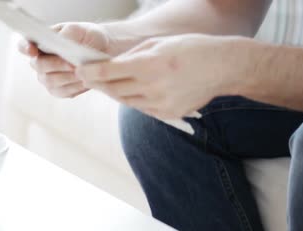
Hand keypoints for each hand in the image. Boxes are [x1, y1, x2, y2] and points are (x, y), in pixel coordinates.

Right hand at [18, 22, 110, 97]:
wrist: (102, 51)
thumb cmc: (88, 37)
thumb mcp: (80, 29)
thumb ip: (68, 34)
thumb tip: (60, 42)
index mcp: (40, 42)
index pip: (23, 45)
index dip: (25, 48)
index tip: (32, 50)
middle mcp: (39, 62)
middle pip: (39, 66)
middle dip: (56, 65)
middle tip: (73, 64)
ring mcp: (47, 78)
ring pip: (51, 81)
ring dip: (68, 77)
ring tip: (84, 71)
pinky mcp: (58, 91)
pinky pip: (63, 92)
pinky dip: (75, 86)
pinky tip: (86, 80)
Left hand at [76, 34, 240, 118]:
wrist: (223, 67)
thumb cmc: (190, 49)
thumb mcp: (159, 44)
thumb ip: (132, 56)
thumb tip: (110, 65)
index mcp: (151, 64)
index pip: (110, 72)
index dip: (91, 73)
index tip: (79, 70)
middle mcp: (154, 86)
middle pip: (114, 89)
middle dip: (98, 83)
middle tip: (87, 78)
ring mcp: (160, 103)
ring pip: (125, 100)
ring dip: (113, 92)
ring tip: (107, 84)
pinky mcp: (167, 114)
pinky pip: (141, 108)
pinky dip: (133, 99)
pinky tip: (132, 91)